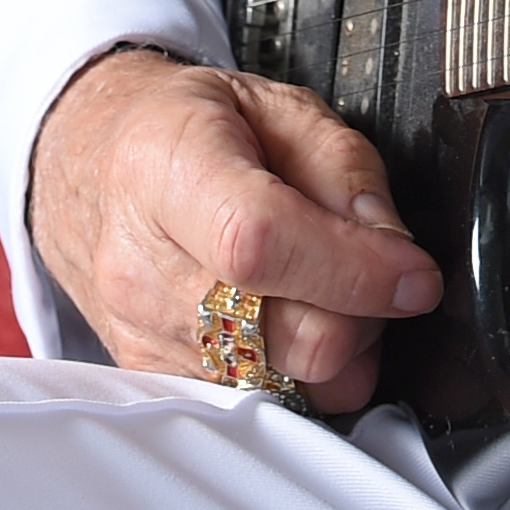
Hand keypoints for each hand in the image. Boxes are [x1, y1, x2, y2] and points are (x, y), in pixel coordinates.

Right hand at [31, 46, 442, 410]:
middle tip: (371, 271)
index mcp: (165, 168)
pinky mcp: (153, 379)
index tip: (413, 274)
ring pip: (281, 384)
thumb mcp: (277, 105)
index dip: (355, 269)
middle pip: (280, 336)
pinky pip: (257, 403)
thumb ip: (345, 169)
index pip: (260, 244)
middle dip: (360, 314)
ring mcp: (140, 333)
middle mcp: (138, 264)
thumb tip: (393, 251)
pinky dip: (295, 370)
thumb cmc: (189, 130)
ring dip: (332, 347)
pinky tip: (287, 317)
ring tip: (322, 289)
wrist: (96, 165)